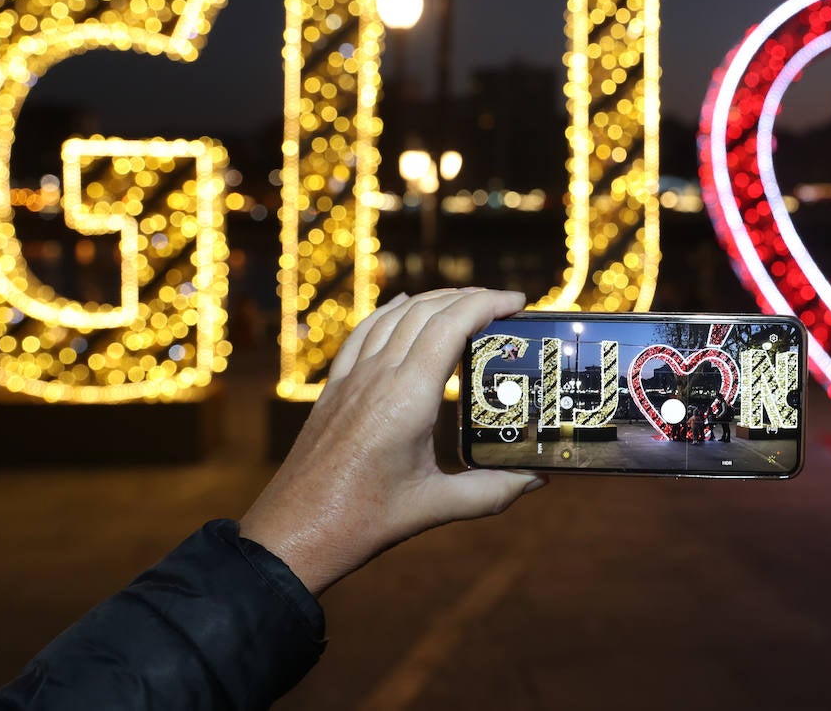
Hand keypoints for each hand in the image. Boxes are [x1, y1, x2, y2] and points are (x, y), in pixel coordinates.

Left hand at [240, 288, 545, 595]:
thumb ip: (491, 491)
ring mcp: (352, 378)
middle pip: (426, 311)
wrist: (293, 533)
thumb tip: (538, 479)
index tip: (518, 301)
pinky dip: (390, 310)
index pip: (451, 326)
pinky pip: (364, 332)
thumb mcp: (435, 506)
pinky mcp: (334, 388)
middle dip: (469, 298)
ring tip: (467, 302)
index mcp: (407, 397)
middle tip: (505, 303)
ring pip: (394, 315)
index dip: (487, 304)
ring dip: (433, 300)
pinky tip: (402, 303)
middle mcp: (378, 376)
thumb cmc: (361, 520)